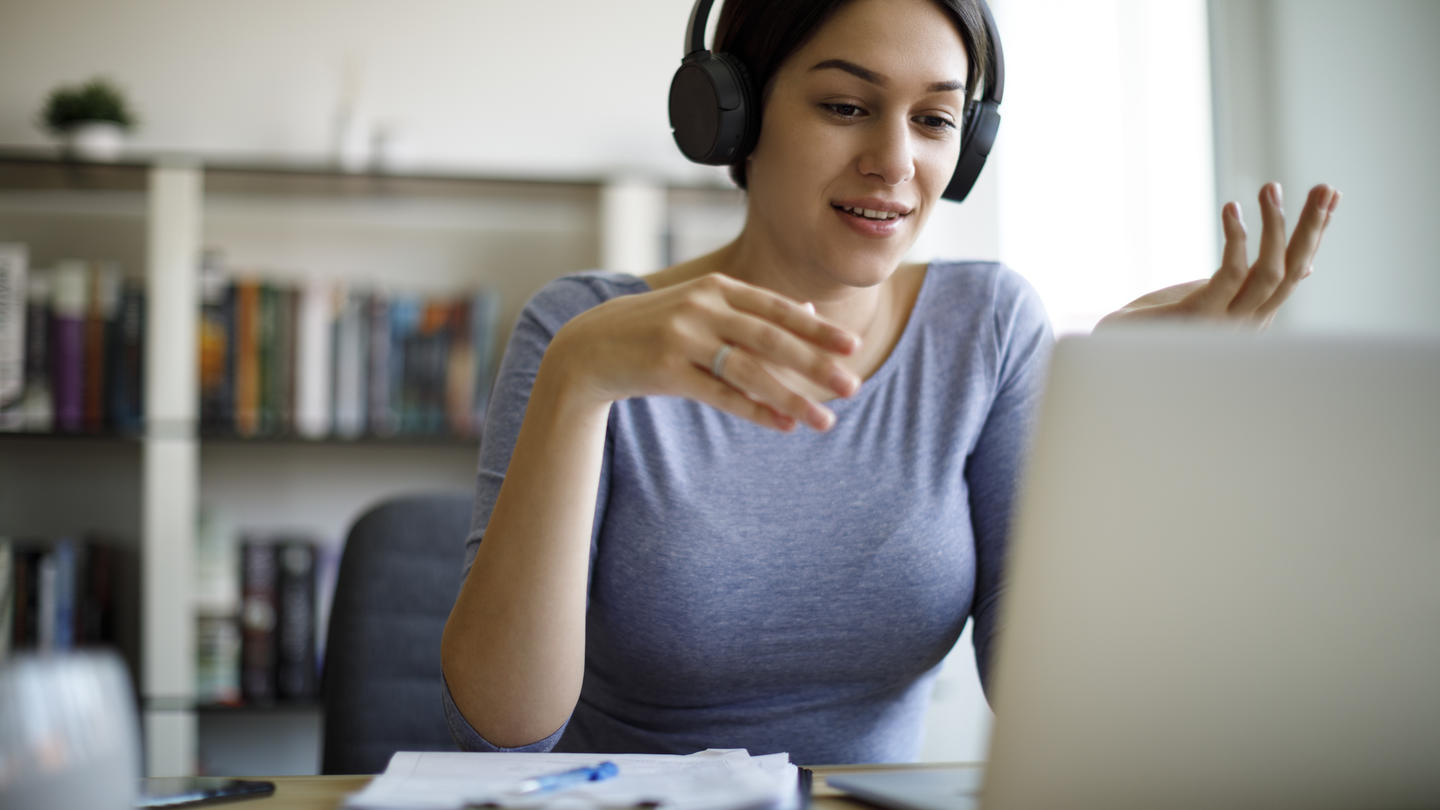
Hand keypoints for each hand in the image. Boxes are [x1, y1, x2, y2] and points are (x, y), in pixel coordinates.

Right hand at [547, 273, 861, 431]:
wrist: (591, 346)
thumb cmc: (659, 327)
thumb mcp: (705, 307)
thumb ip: (754, 308)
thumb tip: (810, 309)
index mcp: (717, 287)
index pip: (777, 308)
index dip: (816, 327)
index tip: (851, 346)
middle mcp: (702, 307)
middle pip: (770, 338)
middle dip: (815, 364)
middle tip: (852, 386)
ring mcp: (682, 337)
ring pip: (749, 370)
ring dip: (791, 397)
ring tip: (823, 420)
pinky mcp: (666, 369)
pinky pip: (720, 394)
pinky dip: (755, 411)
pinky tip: (783, 426)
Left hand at [1097, 183, 1340, 329]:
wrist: (1112, 346)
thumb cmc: (1162, 323)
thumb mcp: (1217, 296)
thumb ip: (1254, 283)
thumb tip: (1308, 267)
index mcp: (1254, 316)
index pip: (1297, 271)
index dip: (1315, 234)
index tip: (1331, 196)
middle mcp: (1247, 325)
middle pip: (1293, 273)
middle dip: (1312, 229)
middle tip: (1325, 187)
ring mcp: (1224, 325)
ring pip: (1269, 273)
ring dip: (1276, 227)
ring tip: (1271, 188)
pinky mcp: (1197, 317)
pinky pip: (1230, 275)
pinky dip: (1236, 239)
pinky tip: (1232, 209)